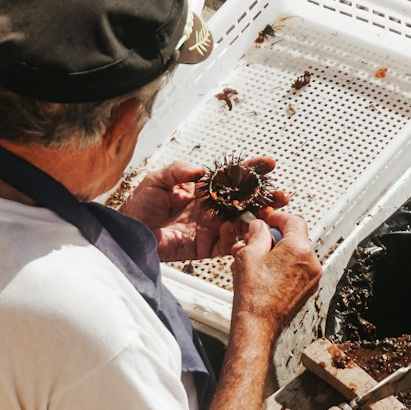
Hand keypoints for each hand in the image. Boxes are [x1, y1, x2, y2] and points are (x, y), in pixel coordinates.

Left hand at [123, 157, 286, 261]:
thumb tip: (199, 169)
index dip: (250, 169)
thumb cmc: (140, 205)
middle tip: (281, 195)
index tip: (268, 163)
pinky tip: (244, 230)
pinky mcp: (205, 247)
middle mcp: (210, 207)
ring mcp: (209, 227)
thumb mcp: (157, 179)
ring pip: (240, 223)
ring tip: (272, 214)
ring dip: (258, 219)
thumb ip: (178, 170)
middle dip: (264, 197)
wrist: (129, 232)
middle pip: (243, 201)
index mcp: (202, 188)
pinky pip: (227, 244)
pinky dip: (237, 238)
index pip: (231, 176)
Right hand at [231, 208, 321, 334]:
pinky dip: (282, 267)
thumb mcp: (248, 254)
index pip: (294, 221)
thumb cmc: (254, 295)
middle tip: (256, 241)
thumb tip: (260, 227)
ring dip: (276, 253)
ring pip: (295, 255)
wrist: (258, 325)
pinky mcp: (306, 290)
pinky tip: (263, 273)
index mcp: (300, 249)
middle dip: (274, 237)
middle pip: (295, 239)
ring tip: (255, 260)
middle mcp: (311, 263)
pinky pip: (296, 270)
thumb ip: (257, 234)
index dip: (278, 218)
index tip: (268, 220)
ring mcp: (311, 279)